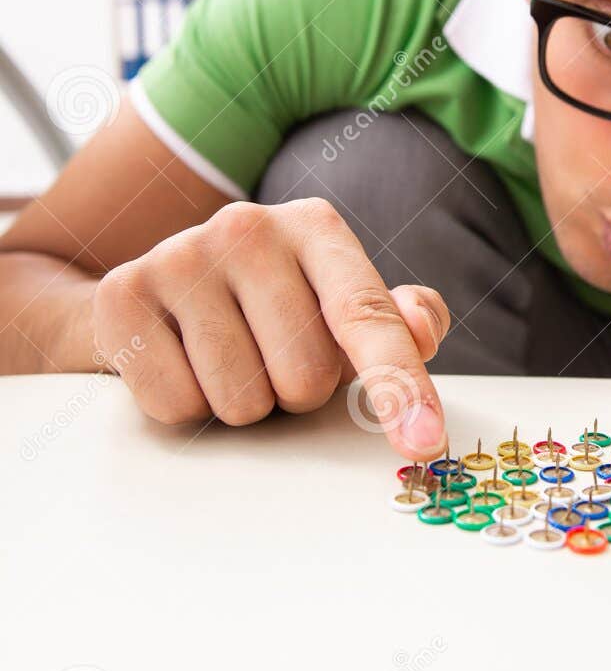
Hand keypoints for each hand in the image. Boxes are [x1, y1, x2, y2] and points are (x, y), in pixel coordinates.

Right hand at [91, 198, 449, 454]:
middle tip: (268, 361)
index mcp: (314, 227)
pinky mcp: (123, 294)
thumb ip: (391, 320)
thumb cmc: (263, 309)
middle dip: (295, 393)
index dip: (401, 384)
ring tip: (224, 362)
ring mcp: (179, 255)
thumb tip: (423, 327)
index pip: (367, 315)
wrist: (148, 295)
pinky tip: (180, 364)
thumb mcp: (332, 305)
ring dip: (241, 404)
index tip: (428, 443)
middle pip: (305, 376)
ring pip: (241, 400)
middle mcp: (247, 227)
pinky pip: (177, 405)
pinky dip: (185, 407)